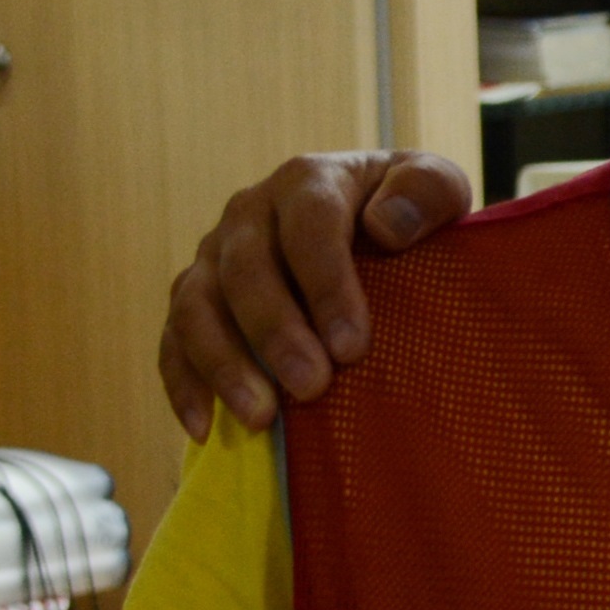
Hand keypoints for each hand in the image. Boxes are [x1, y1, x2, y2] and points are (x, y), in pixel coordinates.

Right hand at [159, 152, 472, 439]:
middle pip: (246, 269)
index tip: (351, 346)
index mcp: (308, 181)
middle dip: (275, 333)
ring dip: (223, 364)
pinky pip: (173, 339)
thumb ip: (427, 190)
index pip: (309, 225)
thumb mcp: (437, 188)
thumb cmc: (409, 212)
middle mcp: (250, 212)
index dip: (326, 285)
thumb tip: (384, 225)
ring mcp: (214, 254)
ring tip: (261, 417)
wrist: (375, 220)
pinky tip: (205, 427)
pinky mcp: (194, 297)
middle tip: (311, 387)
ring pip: (197, 307)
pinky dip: (184, 383)